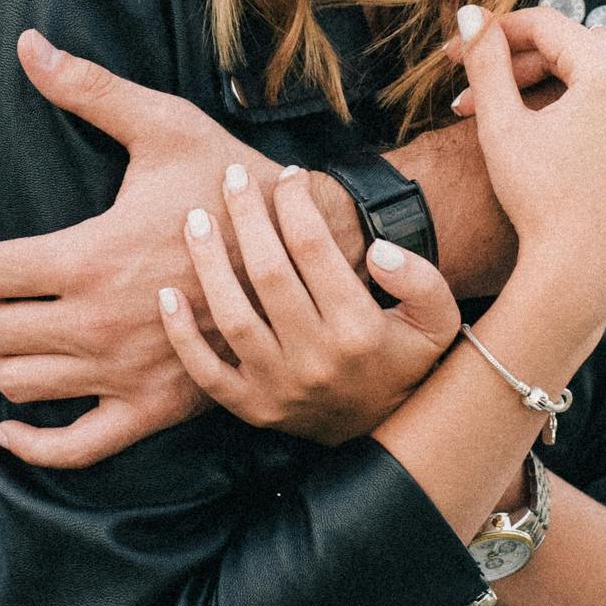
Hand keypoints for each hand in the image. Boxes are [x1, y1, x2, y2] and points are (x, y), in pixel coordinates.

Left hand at [0, 28, 364, 467]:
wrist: (304, 250)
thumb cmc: (229, 182)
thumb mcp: (161, 125)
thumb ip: (89, 89)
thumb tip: (29, 45)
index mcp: (88, 258)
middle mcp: (96, 325)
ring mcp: (122, 374)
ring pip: (20, 386)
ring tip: (5, 336)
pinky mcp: (151, 409)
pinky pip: (76, 448)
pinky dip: (33, 445)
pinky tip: (11, 429)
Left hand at [151, 163, 461, 443]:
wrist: (385, 430)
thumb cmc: (404, 358)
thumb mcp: (438, 321)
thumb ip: (422, 279)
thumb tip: (377, 249)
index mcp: (359, 329)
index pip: (315, 249)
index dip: (297, 203)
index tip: (290, 175)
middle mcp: (316, 359)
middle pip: (269, 273)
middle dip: (247, 217)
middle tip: (232, 178)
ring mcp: (279, 388)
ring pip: (232, 317)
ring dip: (208, 263)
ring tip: (195, 219)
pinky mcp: (252, 409)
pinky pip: (206, 373)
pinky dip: (182, 336)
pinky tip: (167, 294)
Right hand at [452, 3, 605, 299]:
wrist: (575, 264)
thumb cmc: (537, 197)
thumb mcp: (501, 124)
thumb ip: (487, 61)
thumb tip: (470, 13)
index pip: (543, 26)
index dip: (493, 34)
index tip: (454, 53)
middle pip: (571, 44)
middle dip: (516, 60)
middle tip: (469, 90)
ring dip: (563, 62)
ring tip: (518, 77)